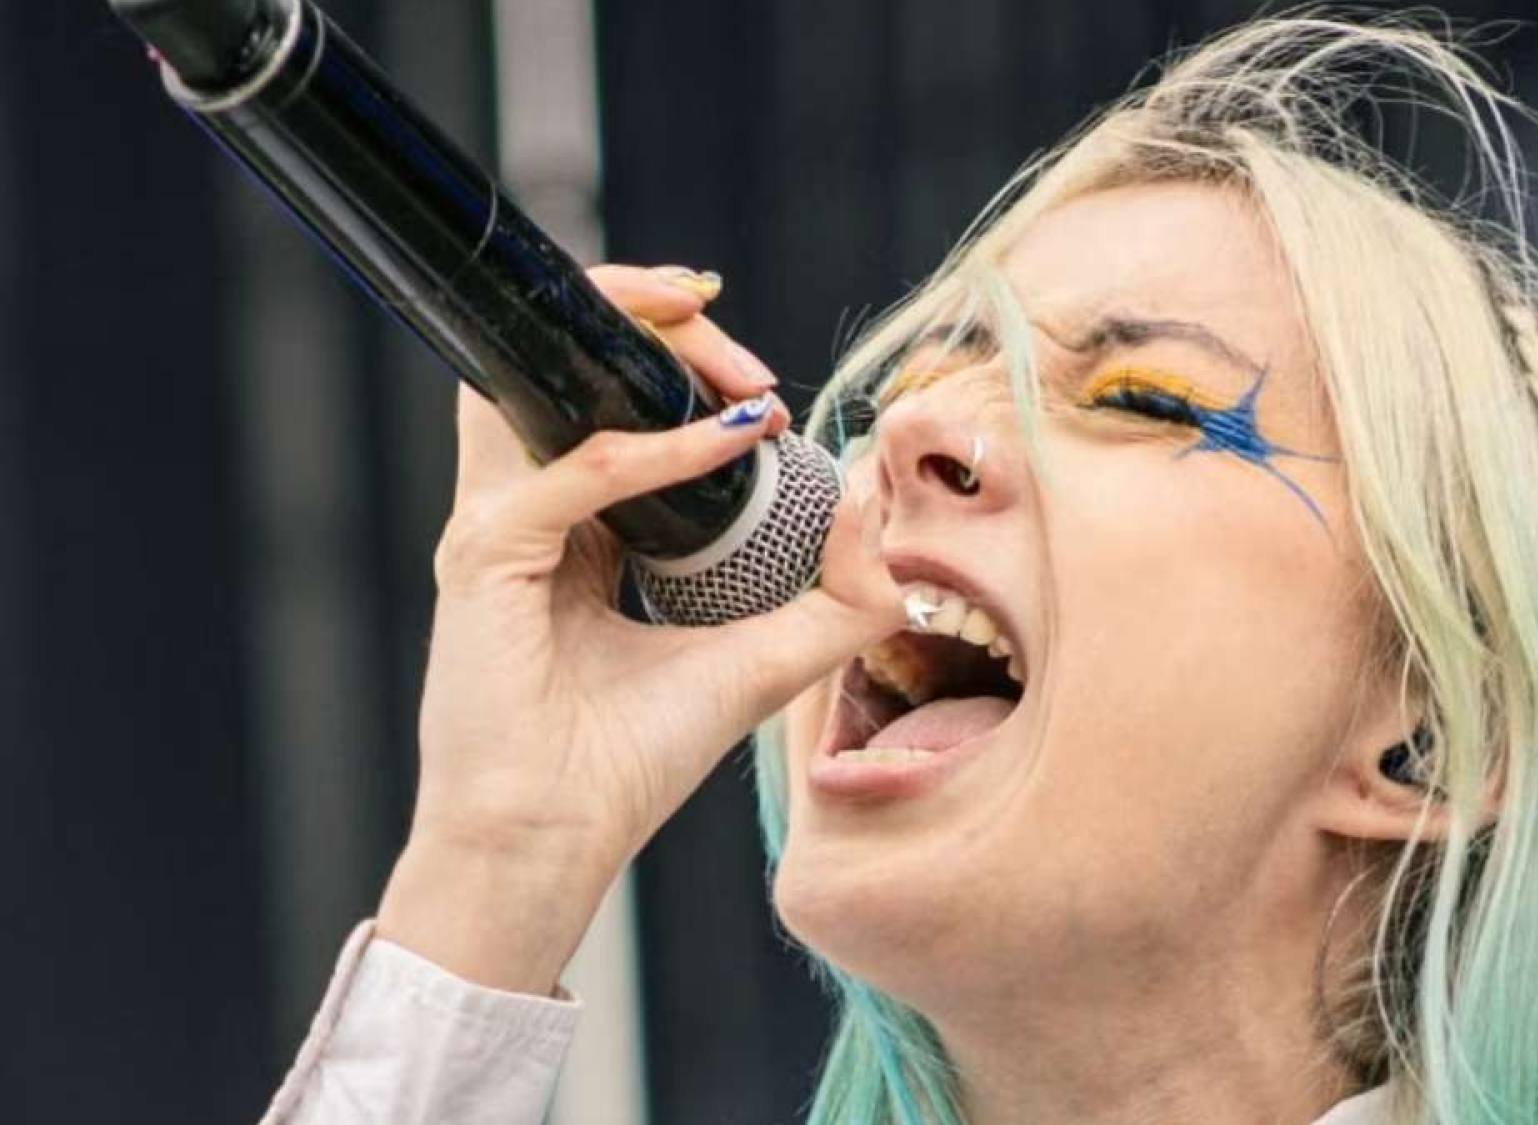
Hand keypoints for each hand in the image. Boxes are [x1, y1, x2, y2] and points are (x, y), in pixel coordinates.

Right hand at [376, 264, 901, 991]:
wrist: (548, 847)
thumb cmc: (628, 764)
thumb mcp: (762, 666)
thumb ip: (833, 599)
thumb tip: (874, 509)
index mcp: (575, 528)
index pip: (617, 405)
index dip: (689, 372)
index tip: (770, 391)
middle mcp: (529, 510)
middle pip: (581, 367)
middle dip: (674, 334)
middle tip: (757, 369)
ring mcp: (499, 524)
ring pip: (560, 380)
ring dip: (648, 341)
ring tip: (730, 350)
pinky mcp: (488, 552)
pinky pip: (582, 471)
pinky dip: (663, 450)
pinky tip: (734, 441)